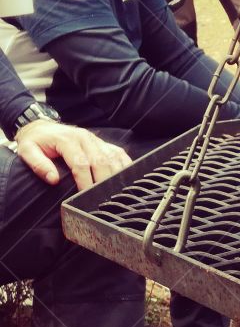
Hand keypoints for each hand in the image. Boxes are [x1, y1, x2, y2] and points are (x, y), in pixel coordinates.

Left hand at [15, 120, 129, 191]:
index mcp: (68, 139)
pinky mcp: (103, 143)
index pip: (81, 163)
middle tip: (102, 199)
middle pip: (101, 161)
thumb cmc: (36, 141)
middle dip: (103, 182)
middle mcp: (85, 137)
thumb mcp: (27, 151)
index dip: (85, 182)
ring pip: (113, 157)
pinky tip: (125, 178)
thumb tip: (53, 179)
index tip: (85, 197)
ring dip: (116, 176)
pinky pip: (118, 153)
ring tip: (115, 192)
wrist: (41, 127)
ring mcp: (96, 140)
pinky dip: (125, 166)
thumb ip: (38, 164)